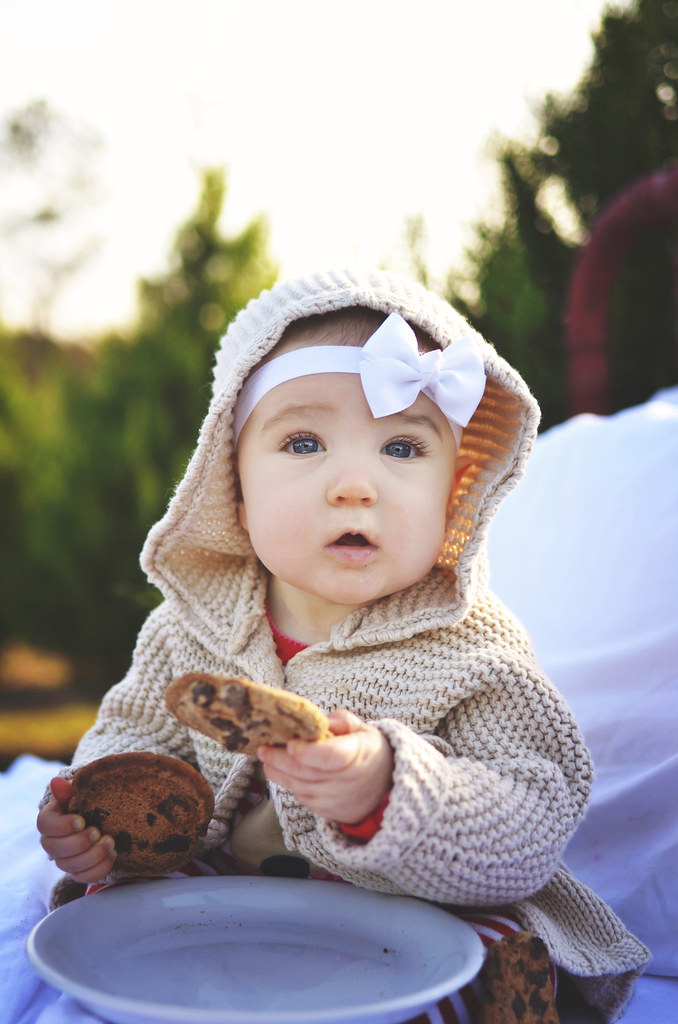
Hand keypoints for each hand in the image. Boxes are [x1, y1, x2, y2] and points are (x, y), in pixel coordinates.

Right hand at [36, 776, 116, 882]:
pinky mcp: (79, 872)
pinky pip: (86, 877)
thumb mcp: (80, 793)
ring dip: (92, 855)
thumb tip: (56, 781)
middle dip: (78, 843)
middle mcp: (52, 843)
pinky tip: (113, 854)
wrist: (101, 817)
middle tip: (97, 832)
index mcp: (50, 820)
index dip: (62, 826)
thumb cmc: (88, 801)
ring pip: (71, 866)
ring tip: (110, 842)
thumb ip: (68, 790)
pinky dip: (100, 868)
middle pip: (56, 850)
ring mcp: (65, 860)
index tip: (81, 821)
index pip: (45, 825)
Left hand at [258, 709, 393, 824]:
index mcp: (358, 754)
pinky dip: (290, 785)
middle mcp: (347, 781)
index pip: (330, 756)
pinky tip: (281, 772)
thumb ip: (340, 721)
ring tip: (266, 758)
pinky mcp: (328, 812)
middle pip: (306, 772)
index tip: (290, 743)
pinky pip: (303, 798)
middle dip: (280, 760)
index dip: (307, 752)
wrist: (386, 788)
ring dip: (279, 773)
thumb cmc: (369, 752)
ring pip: (300, 787)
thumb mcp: (362, 729)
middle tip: (263, 748)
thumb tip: (319, 719)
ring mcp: (336, 799)